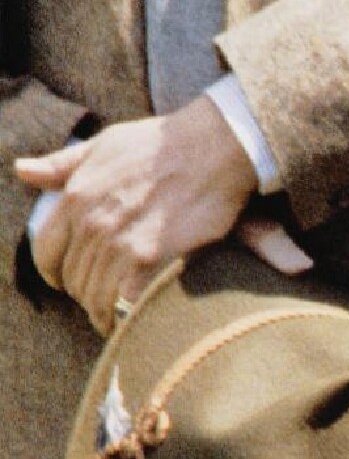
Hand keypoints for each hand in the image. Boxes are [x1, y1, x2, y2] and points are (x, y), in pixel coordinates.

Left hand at [17, 99, 258, 332]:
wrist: (216, 145)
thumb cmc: (162, 142)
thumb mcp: (104, 144)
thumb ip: (62, 164)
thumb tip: (22, 171)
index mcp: (75, 197)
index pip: (46, 252)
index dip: (53, 271)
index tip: (66, 279)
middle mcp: (92, 223)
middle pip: (72, 278)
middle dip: (82, 291)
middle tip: (99, 298)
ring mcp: (121, 242)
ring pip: (95, 295)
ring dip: (102, 311)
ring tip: (113, 316)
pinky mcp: (151, 258)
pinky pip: (125, 300)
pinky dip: (126, 313)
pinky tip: (133, 316)